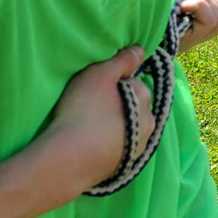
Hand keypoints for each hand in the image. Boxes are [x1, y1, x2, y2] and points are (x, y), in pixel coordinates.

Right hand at [39, 46, 150, 192]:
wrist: (69, 159)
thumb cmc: (84, 110)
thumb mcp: (100, 74)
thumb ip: (122, 60)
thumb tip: (140, 50)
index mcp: (145, 100)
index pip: (134, 82)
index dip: (115, 82)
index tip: (97, 87)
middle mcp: (148, 125)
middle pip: (133, 106)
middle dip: (118, 103)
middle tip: (92, 105)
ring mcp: (137, 149)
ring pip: (127, 127)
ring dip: (115, 124)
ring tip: (90, 124)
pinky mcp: (123, 167)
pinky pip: (118, 147)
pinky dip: (108, 142)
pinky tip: (91, 142)